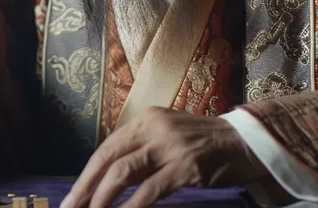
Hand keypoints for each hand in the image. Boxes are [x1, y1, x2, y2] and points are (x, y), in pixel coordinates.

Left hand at [60, 107, 269, 207]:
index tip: (72, 197)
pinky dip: (132, 207)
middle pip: (108, 159)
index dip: (86, 175)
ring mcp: (169, 147)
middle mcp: (153, 129)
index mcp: (145, 120)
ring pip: (123, 173)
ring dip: (102, 199)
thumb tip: (109, 175)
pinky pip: (150, 191)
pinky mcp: (185, 168)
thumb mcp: (167, 134)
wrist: (245, 142)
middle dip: (85, 188)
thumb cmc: (204, 143)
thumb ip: (141, 148)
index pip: (106, 148)